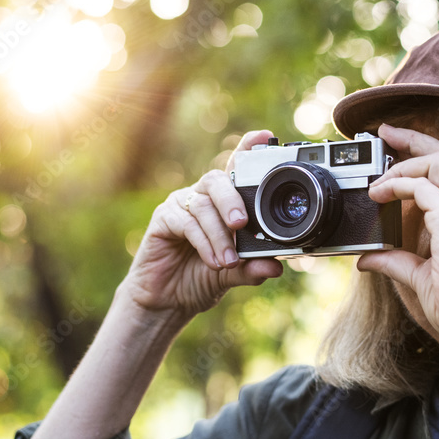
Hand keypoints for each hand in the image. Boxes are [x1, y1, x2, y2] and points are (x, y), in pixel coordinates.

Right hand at [120, 130, 282, 317]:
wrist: (169, 301)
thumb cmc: (202, 278)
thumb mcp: (233, 274)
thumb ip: (252, 268)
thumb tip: (275, 267)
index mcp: (224, 202)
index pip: (236, 169)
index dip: (248, 149)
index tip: (265, 136)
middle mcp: (202, 197)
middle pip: (217, 180)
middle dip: (232, 199)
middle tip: (242, 223)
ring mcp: (181, 205)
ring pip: (202, 205)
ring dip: (219, 234)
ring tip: (228, 260)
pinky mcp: (163, 219)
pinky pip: (184, 222)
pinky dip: (202, 242)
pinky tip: (212, 261)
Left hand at [356, 123, 438, 344]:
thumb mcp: (421, 277)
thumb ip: (396, 262)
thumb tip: (366, 260)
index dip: (426, 151)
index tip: (398, 144)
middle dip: (414, 138)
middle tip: (384, 132)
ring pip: (437, 161)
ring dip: (402, 162)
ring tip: (377, 177)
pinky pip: (421, 187)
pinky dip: (396, 184)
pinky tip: (378, 194)